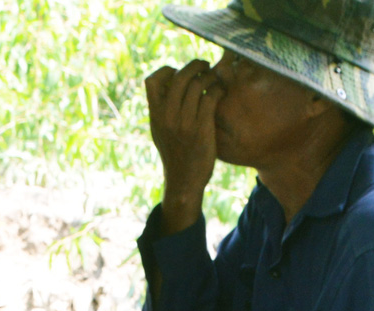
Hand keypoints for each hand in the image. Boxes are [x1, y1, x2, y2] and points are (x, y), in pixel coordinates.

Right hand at [145, 59, 220, 232]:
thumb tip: (166, 85)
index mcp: (155, 115)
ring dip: (209, 76)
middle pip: (180, 77)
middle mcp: (167, 116)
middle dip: (195, 65)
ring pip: (197, 85)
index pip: (152, 80)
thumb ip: (160, 109)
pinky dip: (217, 89)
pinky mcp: (202, 129)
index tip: (178, 72)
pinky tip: (220, 91)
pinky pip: (210, 98)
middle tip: (205, 65)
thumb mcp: (159, 131)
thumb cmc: (175, 154)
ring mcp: (184, 123)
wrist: (184, 182)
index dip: (167, 70)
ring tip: (215, 78)